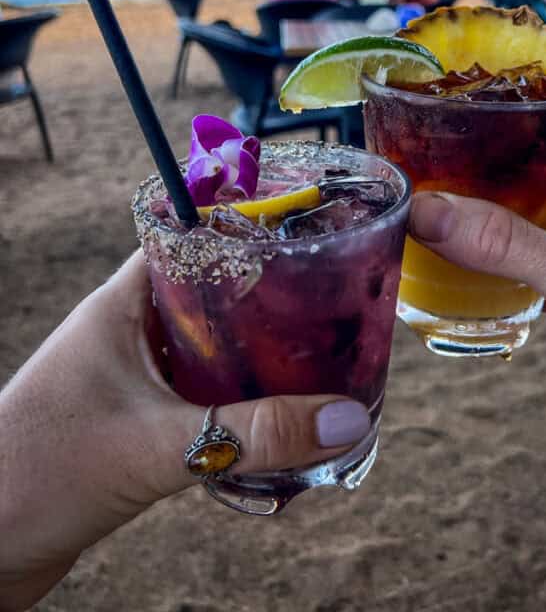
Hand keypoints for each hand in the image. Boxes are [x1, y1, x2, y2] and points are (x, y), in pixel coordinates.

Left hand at [0, 252, 370, 610]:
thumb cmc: (40, 474)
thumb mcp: (158, 448)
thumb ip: (252, 436)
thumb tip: (344, 418)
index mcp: (122, 305)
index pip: (189, 239)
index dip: (243, 232)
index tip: (303, 236)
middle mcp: (127, 331)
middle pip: (209, 295)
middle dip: (265, 301)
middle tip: (326, 306)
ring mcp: (130, 376)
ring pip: (206, 348)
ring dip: (253, 357)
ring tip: (316, 360)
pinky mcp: (133, 421)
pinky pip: (197, 394)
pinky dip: (234, 401)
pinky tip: (273, 420)